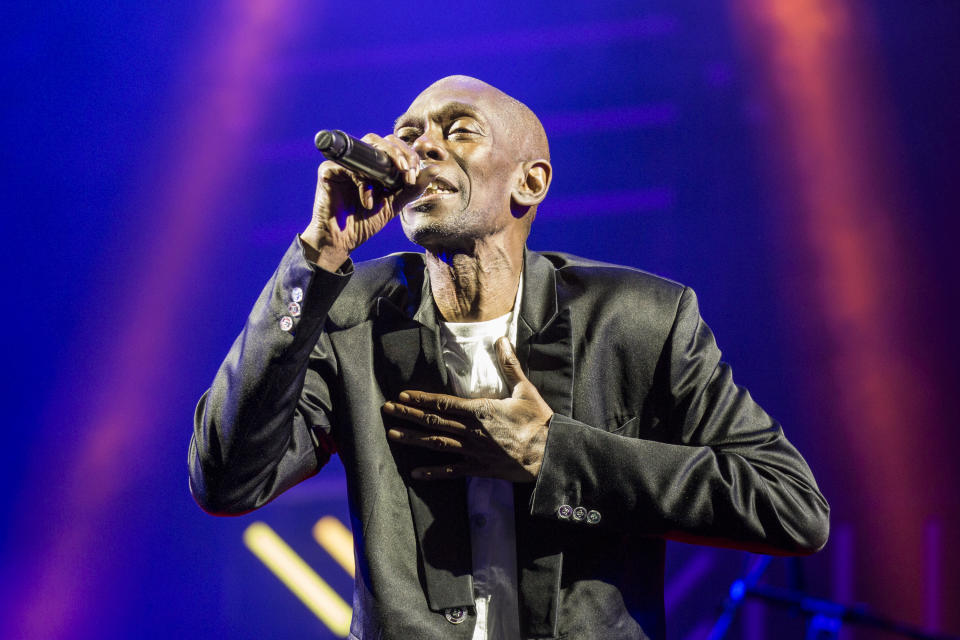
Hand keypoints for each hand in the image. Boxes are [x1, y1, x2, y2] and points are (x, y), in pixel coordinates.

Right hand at [301, 133, 420, 271]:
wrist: (341, 241)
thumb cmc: (365, 223)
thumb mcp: (395, 204)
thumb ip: (413, 188)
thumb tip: (435, 169)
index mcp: (375, 165)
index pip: (395, 146)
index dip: (409, 155)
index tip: (414, 176)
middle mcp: (360, 160)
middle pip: (382, 140)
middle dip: (400, 153)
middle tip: (408, 172)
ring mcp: (344, 163)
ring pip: (368, 145)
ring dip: (386, 160)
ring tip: (392, 184)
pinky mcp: (328, 171)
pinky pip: (350, 167)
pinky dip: (363, 183)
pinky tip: (368, 202)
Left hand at [383, 337, 553, 481]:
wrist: (550, 454)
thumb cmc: (538, 421)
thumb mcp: (525, 389)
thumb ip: (509, 365)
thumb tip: (501, 339)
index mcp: (480, 410)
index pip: (443, 403)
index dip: (421, 399)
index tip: (402, 396)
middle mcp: (472, 431)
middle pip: (433, 421)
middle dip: (408, 415)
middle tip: (386, 411)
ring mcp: (473, 451)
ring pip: (437, 443)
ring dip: (413, 438)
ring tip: (393, 434)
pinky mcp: (479, 468)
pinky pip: (452, 471)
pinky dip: (434, 472)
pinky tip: (417, 473)